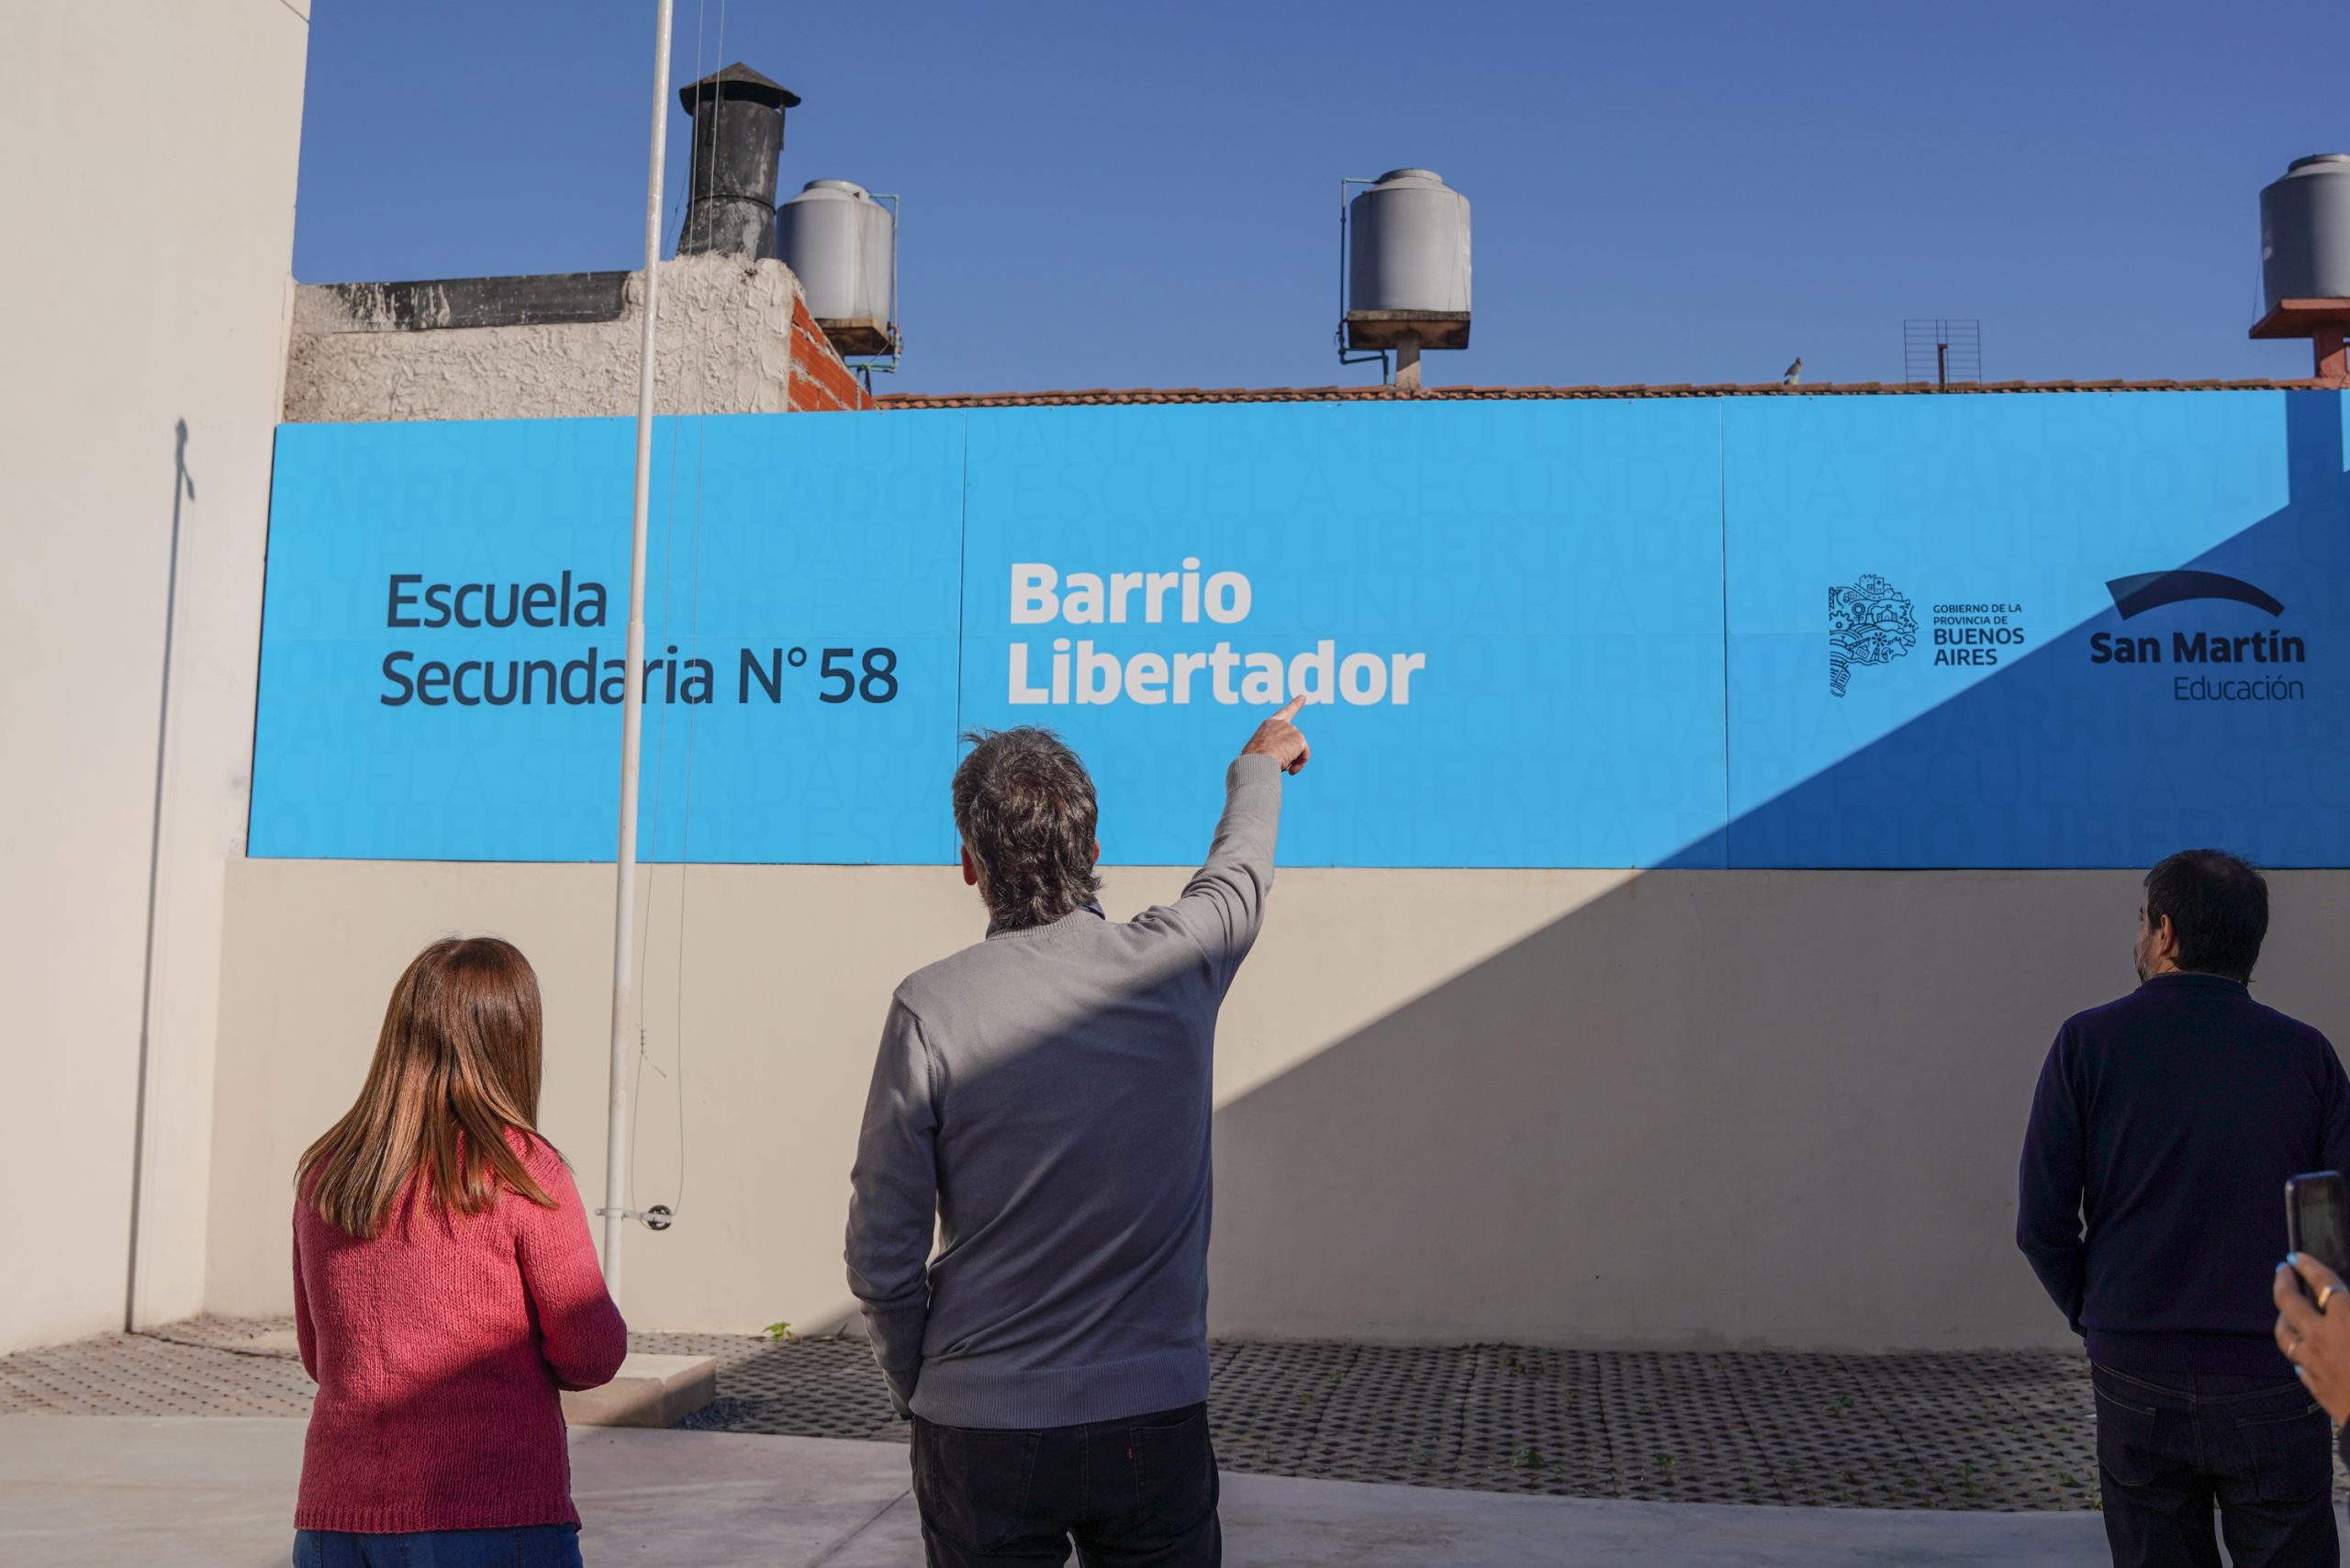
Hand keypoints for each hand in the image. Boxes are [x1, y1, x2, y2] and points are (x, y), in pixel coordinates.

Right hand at [1239, 694, 1311, 775]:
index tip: (1303, 697)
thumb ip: (1273, 749)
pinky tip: (1290, 769)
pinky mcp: (1299, 739)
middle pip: (1294, 742)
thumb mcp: (1259, 751)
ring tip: (1279, 765)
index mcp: (1269, 724)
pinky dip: (1300, 764)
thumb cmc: (1253, 761)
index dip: (1295, 704)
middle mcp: (1282, 724)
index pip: (1284, 713)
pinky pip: (1305, 756)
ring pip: (1299, 750)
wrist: (1257, 762)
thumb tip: (1288, 762)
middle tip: (1282, 766)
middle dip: (1292, 755)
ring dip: (1293, 761)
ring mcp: (1292, 730)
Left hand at [2274, 1253, 2349, 1419]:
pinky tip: (2301, 1354)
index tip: (2297, 1256)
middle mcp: (2322, 1337)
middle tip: (2282, 1271)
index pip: (2322, 1282)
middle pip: (2289, 1303)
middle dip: (2283, 1282)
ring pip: (2284, 1334)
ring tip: (2285, 1311)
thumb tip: (2346, 1300)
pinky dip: (2298, 1354)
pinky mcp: (2317, 1387)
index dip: (2308, 1266)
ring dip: (2282, 1318)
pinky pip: (2298, 1365)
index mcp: (2346, 1318)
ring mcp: (2314, 1363)